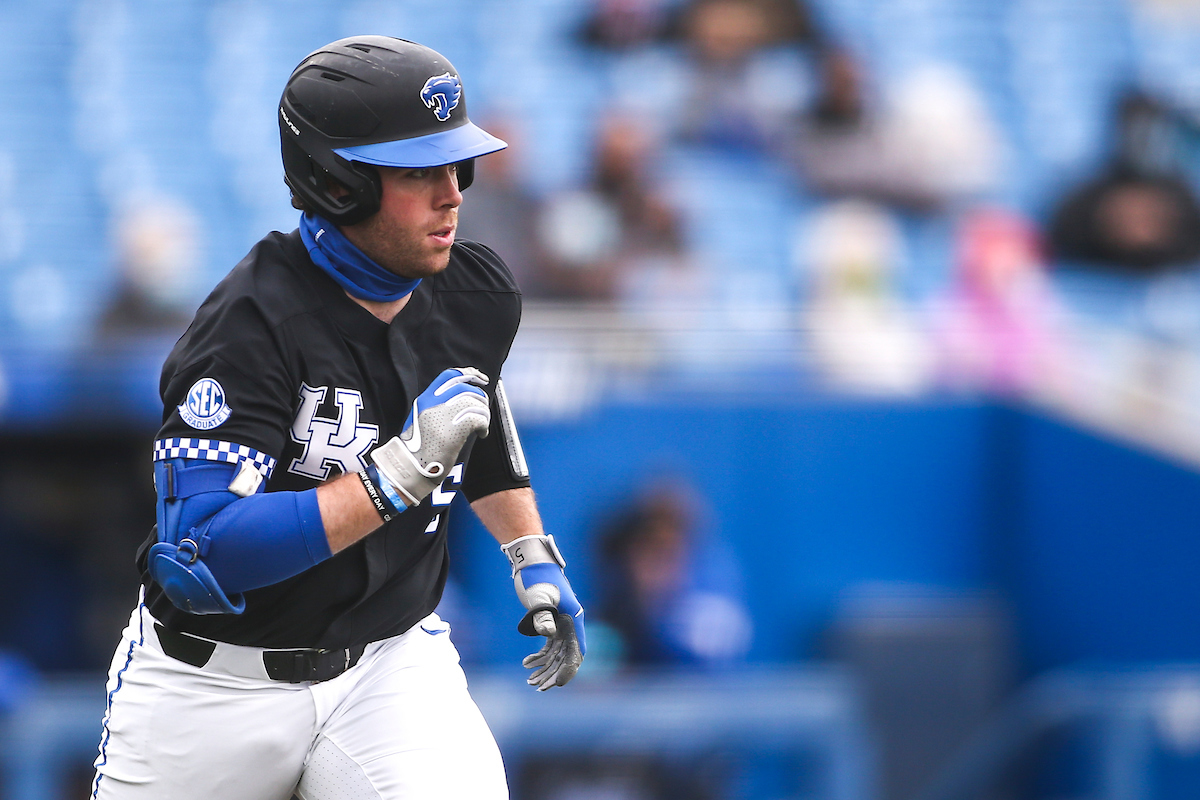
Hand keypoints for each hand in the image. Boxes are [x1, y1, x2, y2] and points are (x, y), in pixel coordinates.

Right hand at [372, 368, 489, 505]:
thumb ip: (436, 407)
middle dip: (480, 397)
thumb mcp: (421, 419)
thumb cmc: (417, 448)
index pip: (450, 375)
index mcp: (425, 399)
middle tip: (483, 409)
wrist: (411, 467)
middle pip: (466, 388)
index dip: (469, 374)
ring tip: (481, 426)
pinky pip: (480, 418)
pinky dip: (484, 426)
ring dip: (483, 414)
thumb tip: (461, 401)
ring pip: (476, 403)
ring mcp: (444, 415)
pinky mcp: (455, 429)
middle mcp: (434, 403)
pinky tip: (481, 434)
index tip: (480, 379)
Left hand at [503, 535, 585, 689]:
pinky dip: (539, 656)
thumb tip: (547, 633)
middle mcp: (571, 624)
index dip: (569, 669)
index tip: (557, 683)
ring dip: (545, 668)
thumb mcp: (539, 595)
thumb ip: (543, 615)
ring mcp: (561, 624)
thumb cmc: (538, 577)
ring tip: (530, 681)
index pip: (576, 650)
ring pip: (556, 654)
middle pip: (566, 656)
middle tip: (537, 687)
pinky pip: (548, 646)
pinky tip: (526, 663)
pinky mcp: (551, 622)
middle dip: (553, 674)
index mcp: (574, 619)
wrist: (532, 562)